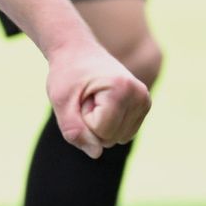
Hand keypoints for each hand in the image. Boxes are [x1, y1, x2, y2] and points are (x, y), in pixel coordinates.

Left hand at [45, 42, 150, 158]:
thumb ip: (74, 130)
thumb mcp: (60, 100)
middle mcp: (140, 95)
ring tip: (94, 98)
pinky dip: (109, 123)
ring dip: (100, 123)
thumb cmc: (67, 74)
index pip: (101, 131)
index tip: (80, 95)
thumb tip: (96, 154)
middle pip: (110, 137)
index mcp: (122, 89)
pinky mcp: (144, 106)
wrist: (77, 51)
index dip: (83, 117)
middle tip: (86, 96)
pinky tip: (103, 102)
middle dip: (91, 121)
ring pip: (117, 138)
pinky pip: (123, 133)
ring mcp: (145, 100)